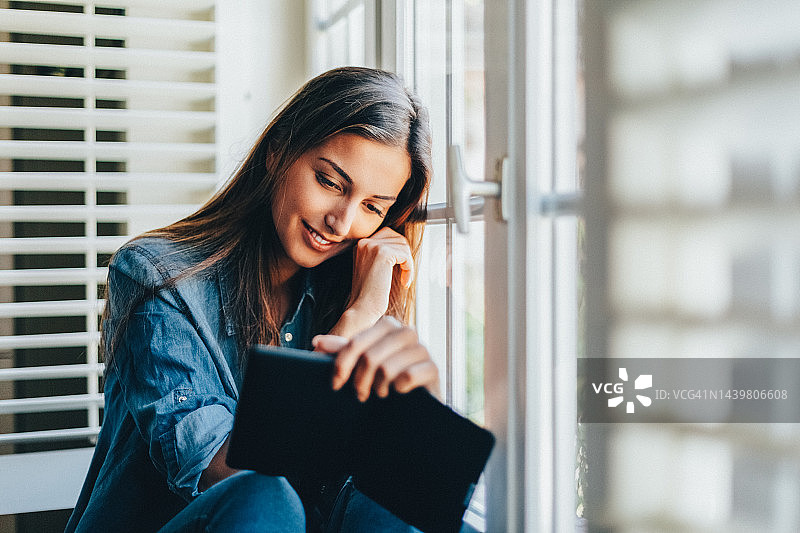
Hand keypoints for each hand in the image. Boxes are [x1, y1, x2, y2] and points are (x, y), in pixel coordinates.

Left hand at [313, 316, 439, 401]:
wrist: (418, 404)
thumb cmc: (387, 380)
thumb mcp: (362, 364)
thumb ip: (344, 352)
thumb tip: (317, 341)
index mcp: (388, 326)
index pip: (357, 343)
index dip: (342, 364)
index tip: (335, 383)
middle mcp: (407, 332)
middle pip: (370, 357)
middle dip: (360, 380)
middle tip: (360, 394)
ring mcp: (423, 349)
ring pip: (387, 368)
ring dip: (378, 387)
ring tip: (380, 393)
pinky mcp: (434, 369)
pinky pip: (408, 377)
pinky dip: (398, 390)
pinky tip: (399, 393)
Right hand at [346, 227, 413, 322]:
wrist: (362, 308)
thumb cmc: (369, 293)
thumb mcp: (372, 267)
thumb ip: (381, 253)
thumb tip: (403, 244)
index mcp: (360, 244)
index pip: (388, 234)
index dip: (399, 251)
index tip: (400, 268)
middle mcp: (364, 242)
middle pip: (397, 238)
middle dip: (405, 255)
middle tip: (405, 273)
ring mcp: (372, 246)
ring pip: (403, 246)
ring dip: (408, 264)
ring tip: (404, 279)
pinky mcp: (382, 254)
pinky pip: (405, 255)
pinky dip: (409, 269)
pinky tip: (405, 282)